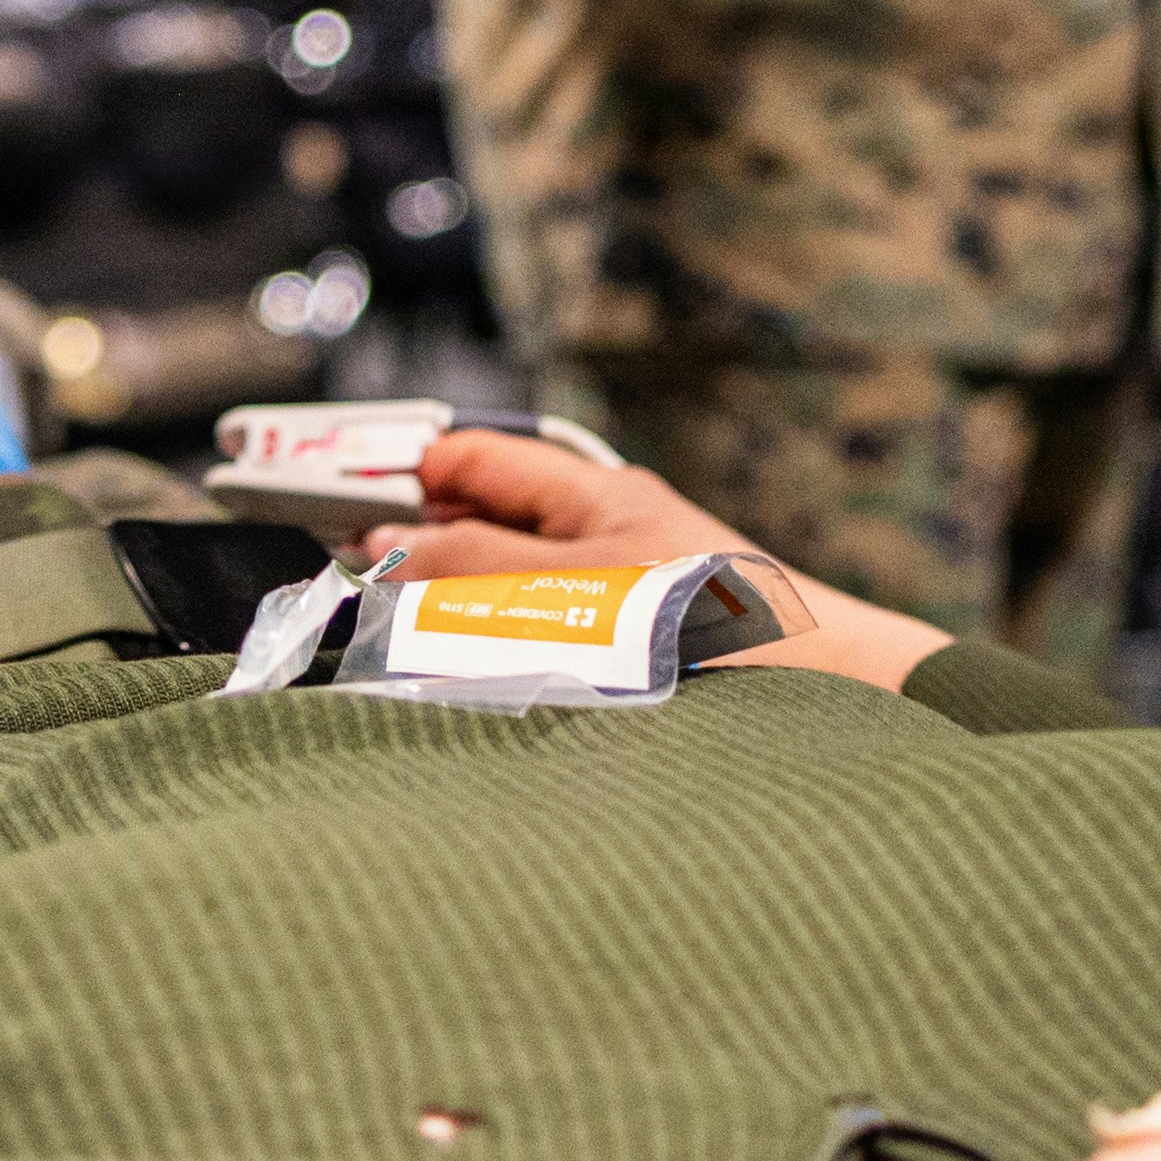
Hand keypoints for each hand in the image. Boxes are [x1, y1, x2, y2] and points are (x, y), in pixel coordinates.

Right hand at [385, 426, 945, 689]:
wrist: (826, 702)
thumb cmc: (719, 627)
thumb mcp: (573, 587)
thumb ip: (476, 567)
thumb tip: (385, 549)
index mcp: (591, 495)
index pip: (475, 459)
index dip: (405, 473)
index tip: (334, 502)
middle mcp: (603, 535)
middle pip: (482, 525)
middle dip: (417, 550)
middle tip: (353, 585)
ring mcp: (618, 594)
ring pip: (505, 590)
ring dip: (454, 611)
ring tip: (400, 639)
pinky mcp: (632, 653)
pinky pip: (540, 641)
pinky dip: (498, 654)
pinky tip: (477, 684)